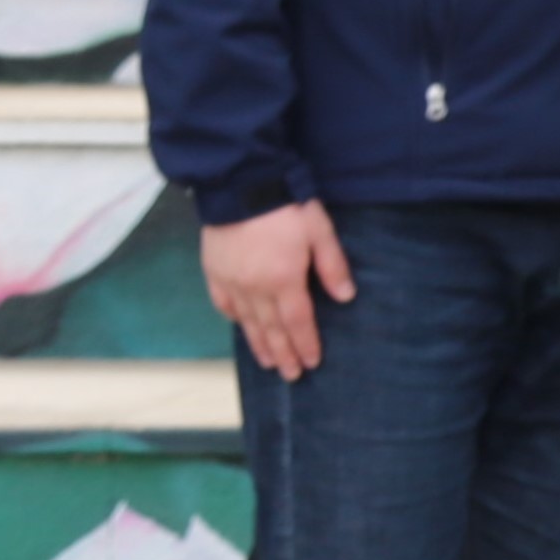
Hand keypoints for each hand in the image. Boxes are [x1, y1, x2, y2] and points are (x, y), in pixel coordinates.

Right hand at [204, 200, 351, 379]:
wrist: (241, 184)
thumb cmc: (286, 206)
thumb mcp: (320, 231)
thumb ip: (332, 266)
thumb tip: (346, 297)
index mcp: (284, 279)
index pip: (297, 322)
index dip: (306, 344)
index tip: (312, 362)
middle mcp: (254, 287)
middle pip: (271, 329)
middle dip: (284, 354)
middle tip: (291, 375)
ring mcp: (231, 280)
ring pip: (247, 322)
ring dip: (259, 344)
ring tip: (269, 362)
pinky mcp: (214, 270)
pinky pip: (223, 303)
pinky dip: (234, 318)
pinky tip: (242, 327)